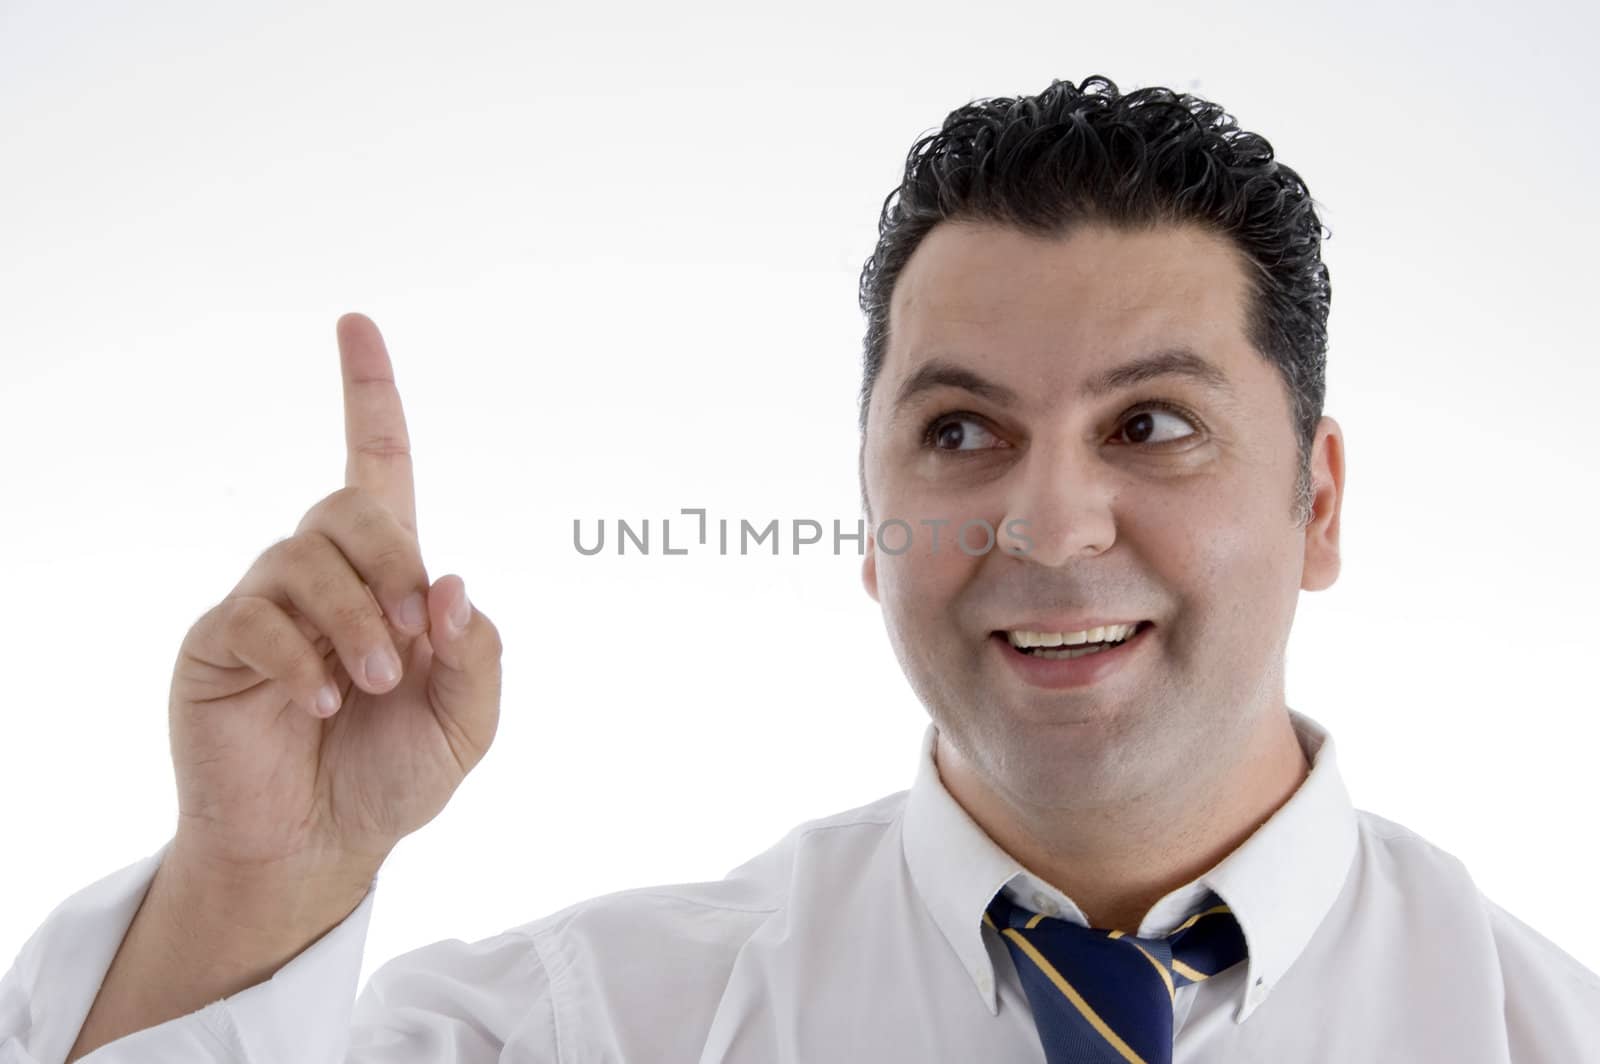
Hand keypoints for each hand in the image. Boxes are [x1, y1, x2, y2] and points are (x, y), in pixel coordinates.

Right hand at [164, 313, 502, 883]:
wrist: (319, 846)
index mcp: (387, 576)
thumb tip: (453, 579)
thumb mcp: (466, 722)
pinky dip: (303, 657)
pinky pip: (257, 614)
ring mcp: (266, 602)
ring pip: (307, 556)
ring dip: (356, 620)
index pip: (375, 463)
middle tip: (412, 644)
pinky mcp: (220, 641)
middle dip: (393, 565)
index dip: (368, 394)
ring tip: (371, 688)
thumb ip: (476, 654)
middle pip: (352, 505)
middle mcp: (323, 573)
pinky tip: (322, 701)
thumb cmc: (394, 776)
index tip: (356, 324)